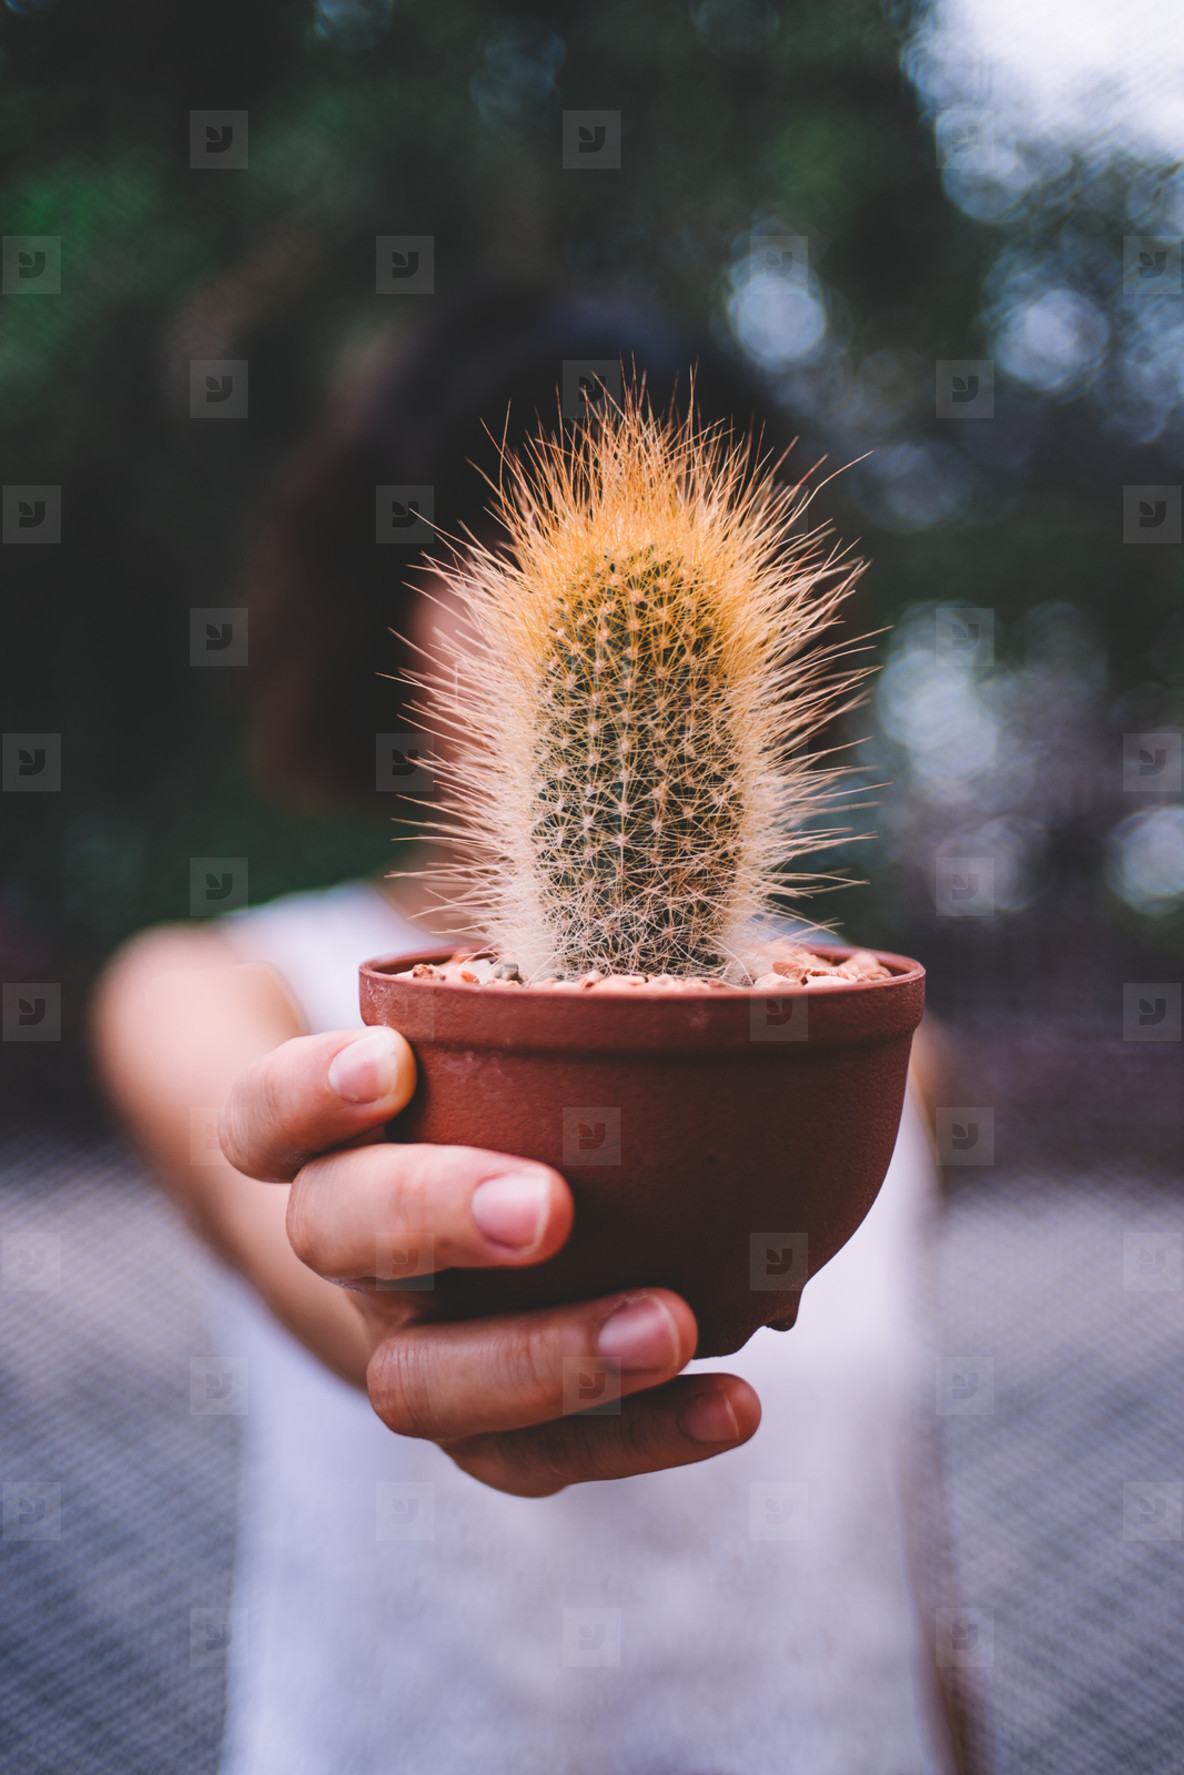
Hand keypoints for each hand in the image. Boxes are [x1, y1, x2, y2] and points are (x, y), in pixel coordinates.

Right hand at [220, 1025, 760, 1495]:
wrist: (432, 1246)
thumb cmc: (483, 1104)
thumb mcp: (487, 1047)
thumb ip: (550, 1015)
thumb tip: (745, 979)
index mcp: (320, 1145)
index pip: (266, 1116)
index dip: (310, 1095)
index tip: (390, 1062)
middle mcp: (339, 1250)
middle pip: (335, 1237)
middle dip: (435, 1217)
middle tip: (547, 1208)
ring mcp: (397, 1347)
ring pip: (419, 1383)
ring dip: (545, 1359)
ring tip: (669, 1325)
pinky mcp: (471, 1427)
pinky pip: (529, 1458)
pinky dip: (635, 1438)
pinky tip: (732, 1406)